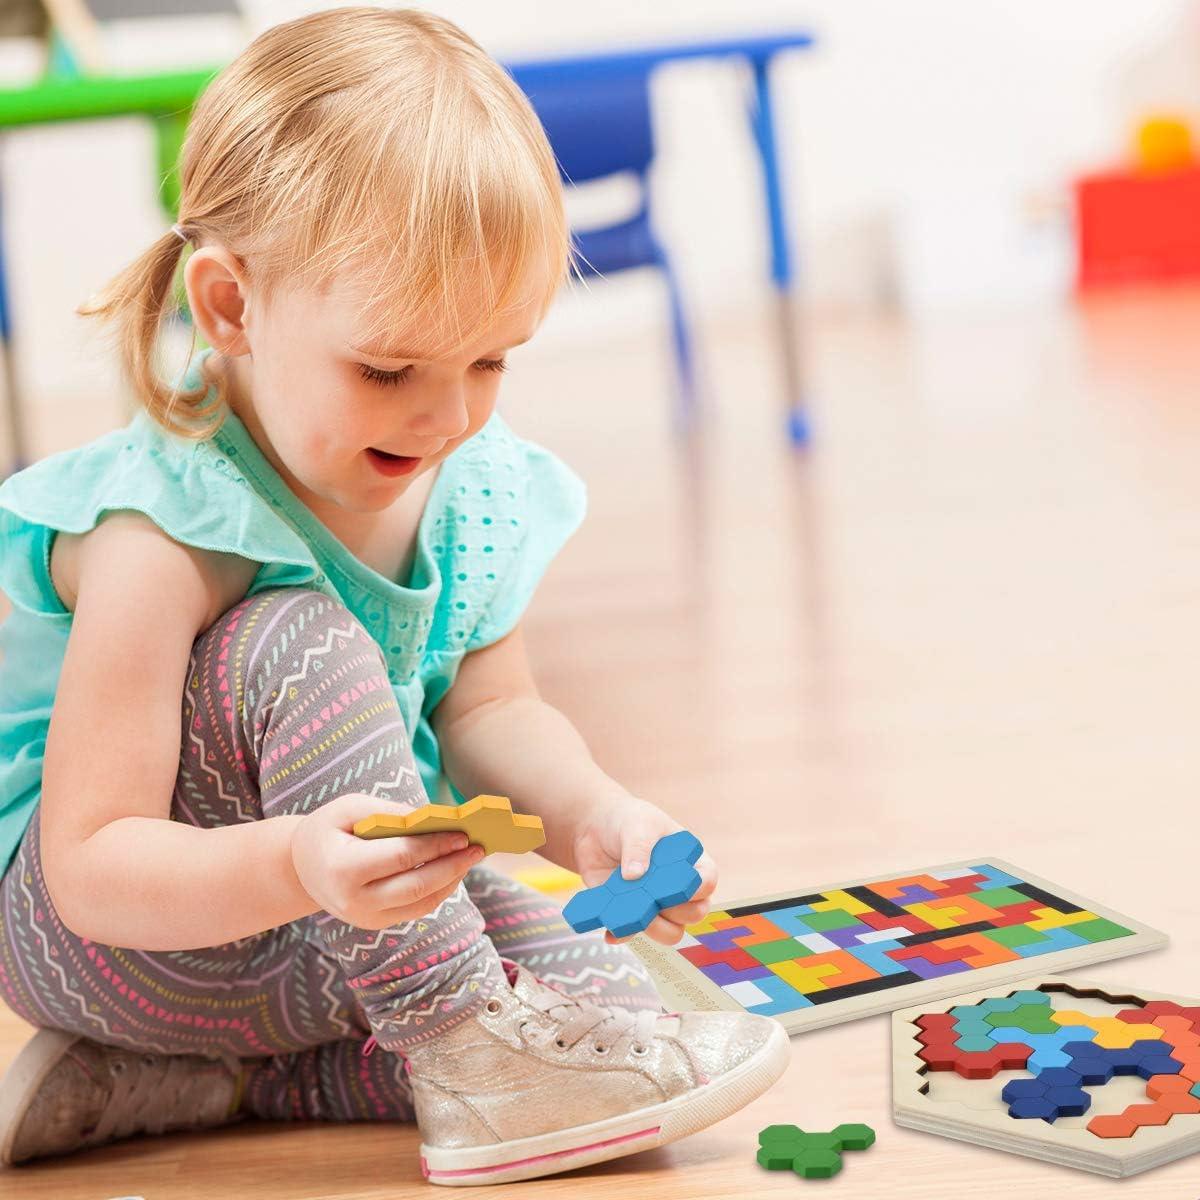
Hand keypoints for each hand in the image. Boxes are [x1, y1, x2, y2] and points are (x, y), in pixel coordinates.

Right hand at [290, 794, 483, 928]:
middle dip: (452, 866)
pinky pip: (416, 909)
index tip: (462, 834)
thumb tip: (433, 818)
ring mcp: (366, 918)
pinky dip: (439, 890)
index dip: (434, 846)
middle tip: (478, 848)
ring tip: (472, 857)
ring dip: (451, 880)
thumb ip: (390, 812)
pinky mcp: (376, 924)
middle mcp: (354, 901)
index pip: (400, 858)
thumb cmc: (328, 829)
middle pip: (416, 886)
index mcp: (343, 869)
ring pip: (421, 903)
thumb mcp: (350, 808)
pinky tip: (454, 869)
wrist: (300, 868)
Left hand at [570, 793, 716, 946]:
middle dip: (674, 910)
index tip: (680, 886)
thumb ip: (639, 846)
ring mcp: (656, 904)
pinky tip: (610, 930)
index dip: (699, 887)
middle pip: (694, 914)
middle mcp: (678, 887)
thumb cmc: (628, 821)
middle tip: (651, 896)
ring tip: (630, 910)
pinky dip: (622, 933)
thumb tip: (634, 876)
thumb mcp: (637, 824)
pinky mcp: (632, 914)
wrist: (596, 829)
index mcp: (689, 861)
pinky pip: (633, 934)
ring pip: (670, 933)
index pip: (708, 880)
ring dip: (653, 927)